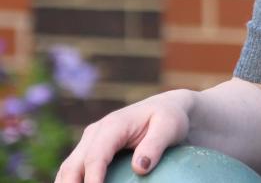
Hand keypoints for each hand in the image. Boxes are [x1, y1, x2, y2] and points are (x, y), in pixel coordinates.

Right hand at [55, 88, 195, 182]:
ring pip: (67, 170)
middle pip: (73, 166)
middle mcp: (95, 133)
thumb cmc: (170, 118)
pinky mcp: (90, 151)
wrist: (166, 109)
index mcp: (113, 125)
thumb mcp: (170, 127)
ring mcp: (90, 142)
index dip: (93, 179)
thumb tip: (139, 168)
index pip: (96, 156)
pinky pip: (74, 171)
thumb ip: (155, 145)